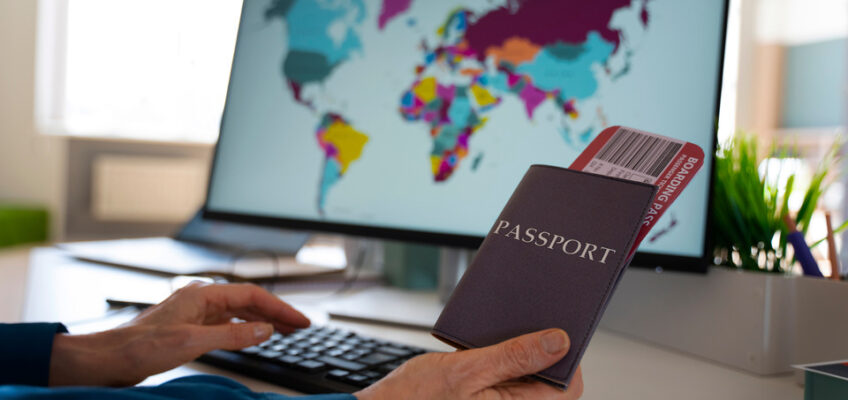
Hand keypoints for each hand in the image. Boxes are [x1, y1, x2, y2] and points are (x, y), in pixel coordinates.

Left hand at [49, 282, 309, 385]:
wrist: (109, 358)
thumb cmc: (141, 347)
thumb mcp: (193, 342)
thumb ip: (233, 335)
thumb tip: (264, 330)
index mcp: (202, 294)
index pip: (252, 296)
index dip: (280, 308)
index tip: (299, 321)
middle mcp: (200, 299)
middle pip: (248, 301)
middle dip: (276, 313)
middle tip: (300, 326)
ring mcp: (195, 313)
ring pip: (238, 312)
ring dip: (262, 320)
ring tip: (284, 330)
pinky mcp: (189, 327)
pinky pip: (226, 323)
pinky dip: (244, 328)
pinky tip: (252, 335)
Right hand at [355, 329, 582, 399]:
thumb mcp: (465, 371)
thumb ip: (514, 357)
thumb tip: (559, 342)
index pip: (567, 389)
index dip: (565, 358)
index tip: (552, 328)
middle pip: (548, 382)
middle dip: (538, 352)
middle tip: (521, 324)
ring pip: (526, 380)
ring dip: (516, 355)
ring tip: (495, 335)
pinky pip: (505, 382)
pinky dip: (499, 362)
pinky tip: (482, 348)